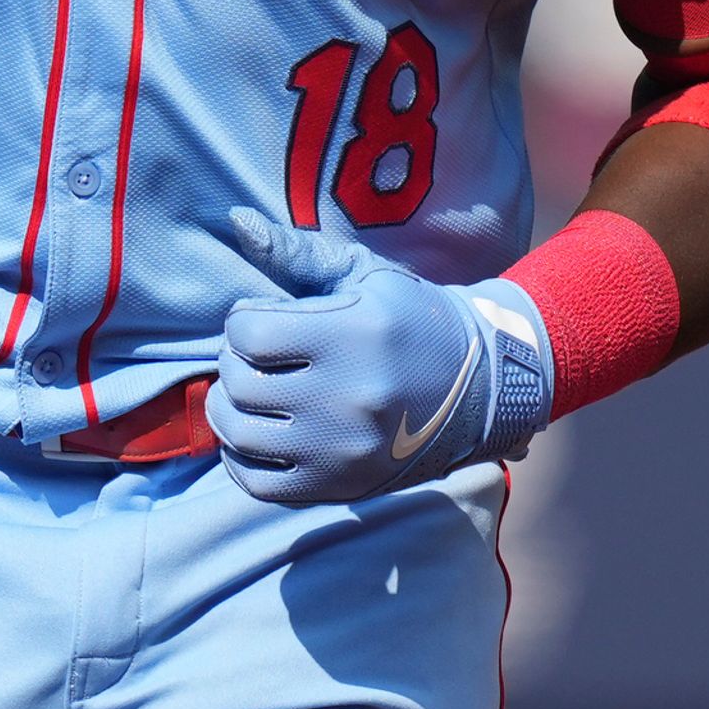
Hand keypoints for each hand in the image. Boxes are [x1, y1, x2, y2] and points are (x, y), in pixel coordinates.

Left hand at [210, 211, 552, 504]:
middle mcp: (347, 396)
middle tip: (258, 354)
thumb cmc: (412, 320)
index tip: (266, 319)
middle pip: (239, 382)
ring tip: (249, 391)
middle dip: (236, 361)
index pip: (247, 332)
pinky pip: (258, 483)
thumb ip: (297, 252)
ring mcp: (342, 450)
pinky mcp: (339, 487)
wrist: (479, 388)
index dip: (245, 320)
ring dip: (230, 408)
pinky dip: (241, 457)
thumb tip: (236, 221)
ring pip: (240, 434)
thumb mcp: (365, 275)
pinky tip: (257, 432)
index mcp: (353, 335)